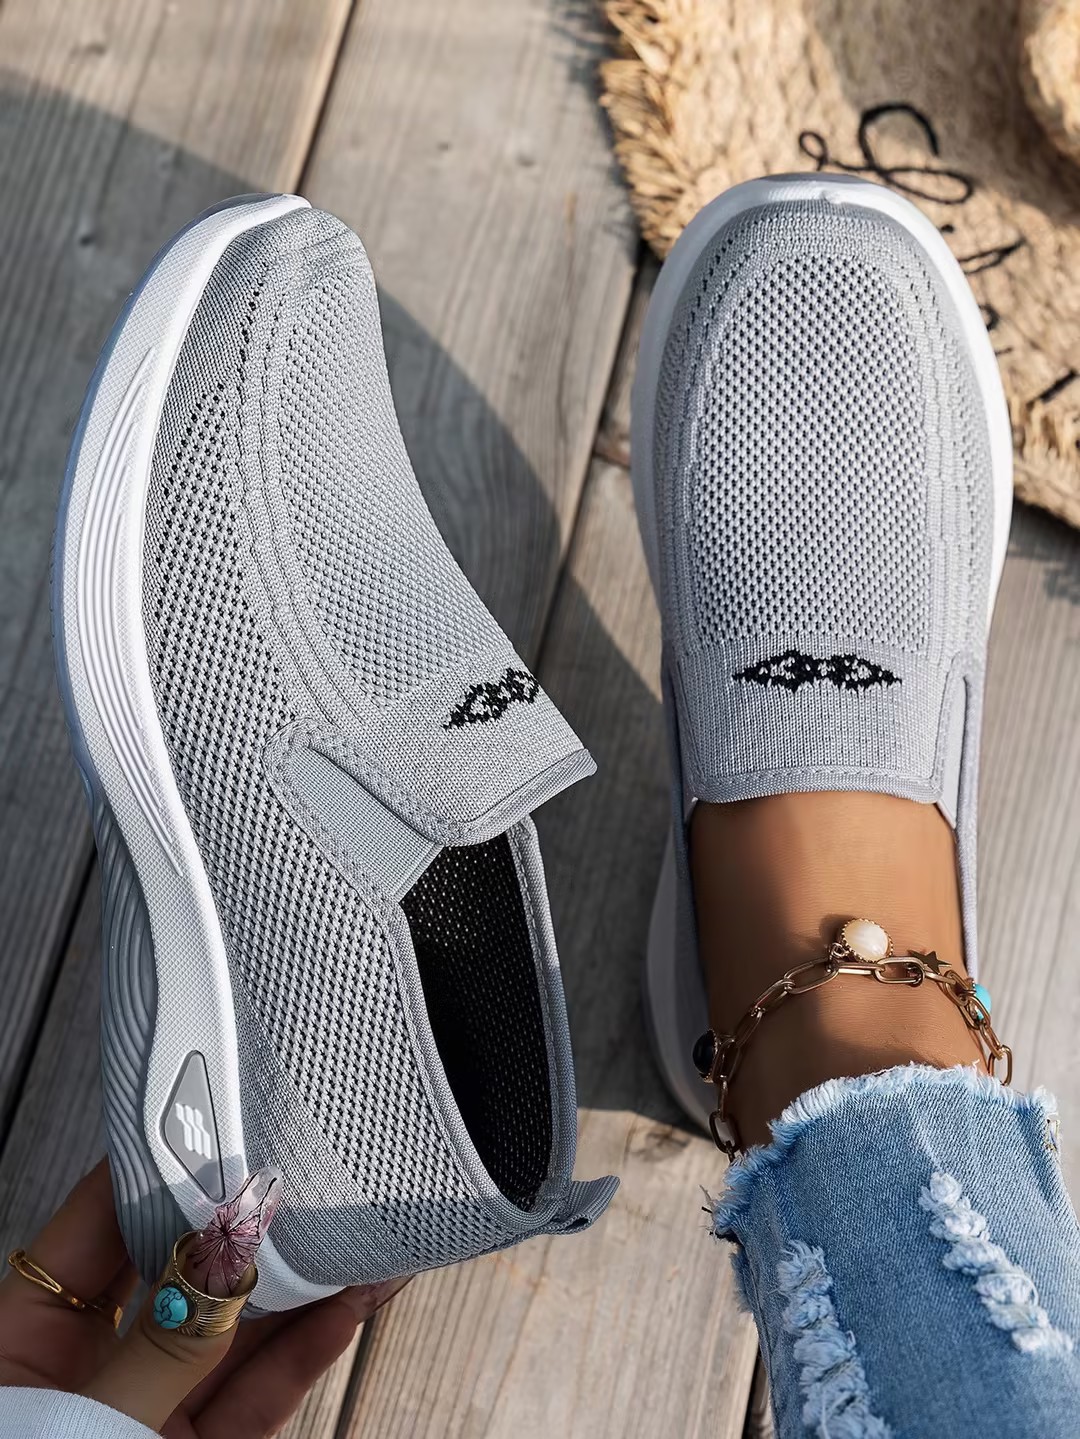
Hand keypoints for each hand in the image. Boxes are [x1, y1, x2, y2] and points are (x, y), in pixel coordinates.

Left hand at [0, 1159, 406, 1435]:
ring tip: (362, 1215)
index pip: (94, 1222)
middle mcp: (87, 1368)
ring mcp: (150, 1413)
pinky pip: (264, 1388)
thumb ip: (158, 1350)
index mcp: (19, 1341)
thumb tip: (219, 1253)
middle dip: (246, 1217)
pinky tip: (359, 1292)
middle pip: (176, 1266)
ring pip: (235, 1325)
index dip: (158, 1164)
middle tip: (308, 1163)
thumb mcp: (82, 1432)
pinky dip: (314, 1343)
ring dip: (302, 1275)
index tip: (222, 1114)